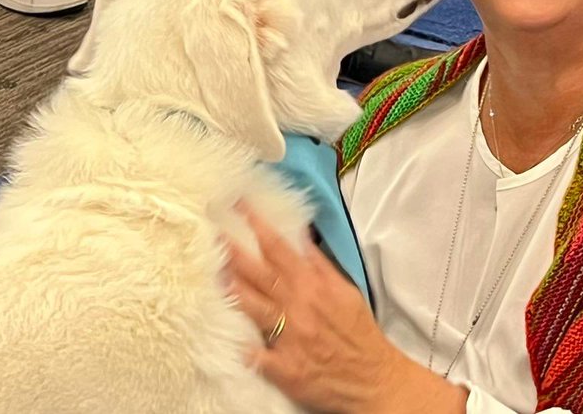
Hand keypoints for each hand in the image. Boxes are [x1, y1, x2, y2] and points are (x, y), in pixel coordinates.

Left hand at [224, 203, 467, 413]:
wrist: (373, 377)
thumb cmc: (359, 332)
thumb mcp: (346, 291)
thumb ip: (321, 266)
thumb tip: (302, 238)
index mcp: (314, 286)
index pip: (280, 248)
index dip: (258, 226)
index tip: (240, 206)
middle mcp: (299, 307)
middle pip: (259, 273)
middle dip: (234, 250)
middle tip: (212, 230)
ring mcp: (289, 338)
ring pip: (252, 307)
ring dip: (230, 288)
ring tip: (209, 271)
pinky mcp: (285, 368)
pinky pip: (255, 356)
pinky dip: (241, 347)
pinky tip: (221, 339)